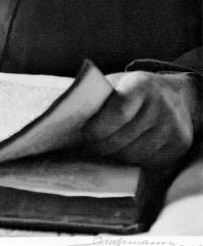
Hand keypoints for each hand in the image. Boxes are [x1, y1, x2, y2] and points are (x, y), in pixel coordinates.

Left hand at [83, 71, 200, 167]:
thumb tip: (65, 117)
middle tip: (90, 146)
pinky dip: (133, 160)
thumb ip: (97, 97)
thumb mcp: (117, 83)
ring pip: (133, 154)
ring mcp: (173, 126)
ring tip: (105, 148)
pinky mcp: (179, 144)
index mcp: (141, 85)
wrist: (172, 95)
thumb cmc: (132, 90)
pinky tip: (125, 150)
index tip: (85, 135)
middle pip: (123, 138)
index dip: (99, 128)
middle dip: (101, 145)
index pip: (118, 112)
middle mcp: (161, 105)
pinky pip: (148, 162)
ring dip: (115, 155)